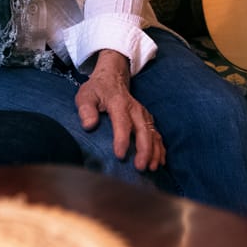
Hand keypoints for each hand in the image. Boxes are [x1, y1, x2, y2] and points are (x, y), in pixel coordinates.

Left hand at [75, 51, 164, 171]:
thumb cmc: (97, 90)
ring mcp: (143, 115)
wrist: (112, 78)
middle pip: (143, 130)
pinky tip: (159, 162)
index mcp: (119, 103)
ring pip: (153, 134)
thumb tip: (89, 125)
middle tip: (140, 167)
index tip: (120, 155)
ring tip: (152, 168)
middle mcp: (135, 109)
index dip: (122, 139)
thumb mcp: (86, 96)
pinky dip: (160, 149)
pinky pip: (156, 135)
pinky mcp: (147, 120)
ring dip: (154, 151)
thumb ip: (86, 110)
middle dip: (144, 150)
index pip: (122, 122)